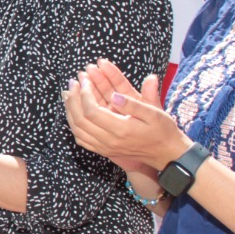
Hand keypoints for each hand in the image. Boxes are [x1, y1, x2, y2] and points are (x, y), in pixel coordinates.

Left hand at [63, 59, 187, 171]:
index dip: (85, 94)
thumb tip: (115, 95)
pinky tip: (72, 112)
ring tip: (68, 93)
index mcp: (121, 130)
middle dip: (73, 99)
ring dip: (69, 110)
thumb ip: (134, 104)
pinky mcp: (104, 151)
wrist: (166, 154)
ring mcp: (105, 148)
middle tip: (72, 82)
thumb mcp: (154, 113)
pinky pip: (81, 139)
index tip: (84, 79)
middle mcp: (109, 141)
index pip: (92, 112)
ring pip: (77, 130)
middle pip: (80, 120)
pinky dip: (73, 124)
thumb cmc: (162, 130)